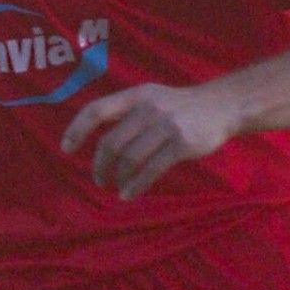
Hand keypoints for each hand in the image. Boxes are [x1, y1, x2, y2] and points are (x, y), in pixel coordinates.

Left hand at [60, 83, 243, 199]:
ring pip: (130, 159)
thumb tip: (99, 142)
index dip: (77, 129)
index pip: (97, 110)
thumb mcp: (152, 97)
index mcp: (136, 95)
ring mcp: (166, 126)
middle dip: (100, 165)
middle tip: (99, 179)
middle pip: (111, 142)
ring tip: (116, 187)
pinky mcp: (181, 144)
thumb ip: (128, 113)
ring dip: (118, 178)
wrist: (222, 106)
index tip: (66, 148)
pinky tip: (129, 194)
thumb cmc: (181, 106)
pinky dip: (136, 185)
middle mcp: (148, 108)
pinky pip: (151, 170)